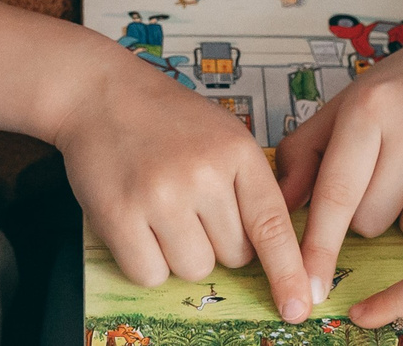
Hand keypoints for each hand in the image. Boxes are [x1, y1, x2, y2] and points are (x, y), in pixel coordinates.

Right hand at [55, 50, 313, 314]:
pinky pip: (150, 274)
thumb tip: (268, 250)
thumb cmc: (168, 120)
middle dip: (216, 243)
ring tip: (164, 211)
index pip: (272, 225)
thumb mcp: (225, 135)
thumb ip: (249, 186)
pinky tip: (139, 224)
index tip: (299, 305)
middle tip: (192, 207)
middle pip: (233, 256)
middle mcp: (204, 174)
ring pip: (194, 269)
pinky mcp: (120, 215)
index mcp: (238, 153)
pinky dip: (146, 260)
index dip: (289, 271)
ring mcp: (161, 195)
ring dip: (180, 253)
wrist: (102, 95)